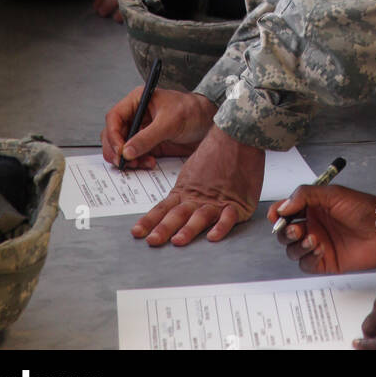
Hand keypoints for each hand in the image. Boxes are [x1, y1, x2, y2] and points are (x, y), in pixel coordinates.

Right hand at [102, 87, 215, 168]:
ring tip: (141, 163)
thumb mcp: (170, 122)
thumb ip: (147, 137)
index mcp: (138, 101)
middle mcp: (136, 115)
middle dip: (117, 150)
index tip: (120, 150)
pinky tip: (149, 163)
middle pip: (113, 134)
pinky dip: (137, 162)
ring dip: (127, 159)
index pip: (114, 117)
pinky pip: (134, 155)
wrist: (209, 122)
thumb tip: (126, 151)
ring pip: (122, 147)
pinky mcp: (148, 144)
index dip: (113, 135)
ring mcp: (141, 130)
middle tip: (125, 162)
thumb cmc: (192, 111)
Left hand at [130, 127, 264, 245]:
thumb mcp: (192, 171)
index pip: (163, 209)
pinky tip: (213, 236)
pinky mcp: (237, 203)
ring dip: (189, 229)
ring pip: (201, 216)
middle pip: (179, 215)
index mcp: (185, 191)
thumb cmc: (216, 152)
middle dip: (164, 228)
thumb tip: (167, 207)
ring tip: (179, 240)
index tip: (137, 232)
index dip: (150, 221)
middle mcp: (198, 198)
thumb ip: (182, 191)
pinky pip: (229, 217)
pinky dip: (221, 226)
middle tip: (153, 241)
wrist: (238, 136)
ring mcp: (217, 201)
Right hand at [267, 185, 375, 274]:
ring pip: (293, 250)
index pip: (286, 211)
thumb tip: (282, 207)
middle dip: (285, 232)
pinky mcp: (325, 262)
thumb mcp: (333, 194)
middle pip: (285, 232)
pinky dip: (308, 258)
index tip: (275, 215)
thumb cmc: (364, 208)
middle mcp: (313, 225)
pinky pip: (306, 264)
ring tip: (313, 239)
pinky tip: (319, 249)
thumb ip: (305, 196)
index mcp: (313, 207)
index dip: (277, 213)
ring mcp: (318, 244)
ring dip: (297, 245)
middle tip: (296, 229)